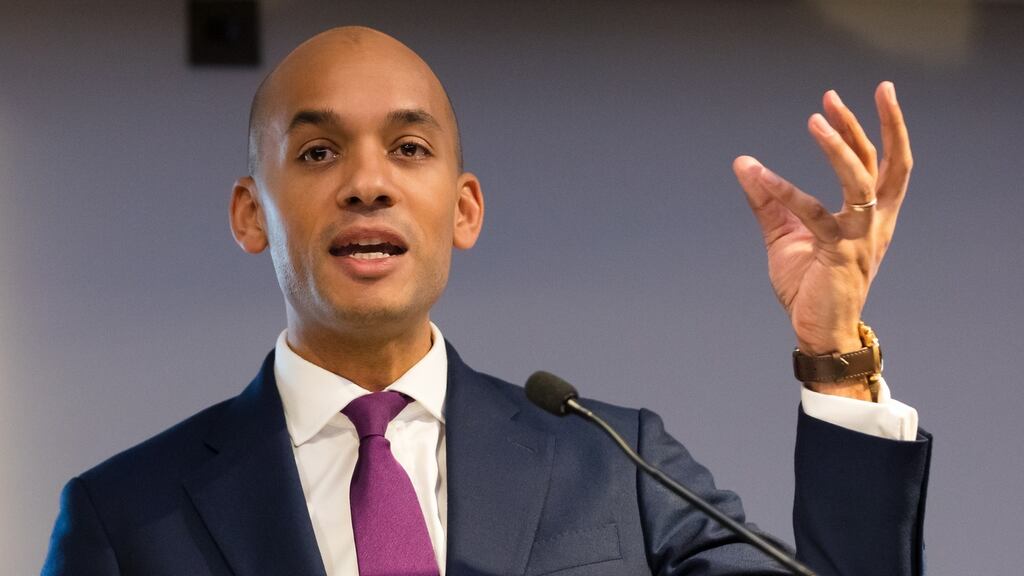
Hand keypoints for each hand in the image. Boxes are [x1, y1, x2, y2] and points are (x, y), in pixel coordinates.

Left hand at [733, 82, 911, 396]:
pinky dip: (786, 193)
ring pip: (861, 182)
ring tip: (815, 121)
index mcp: (872, 215)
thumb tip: (743, 162)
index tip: (866, 94)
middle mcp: (875, 222)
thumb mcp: (785, 233)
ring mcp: (860, 237)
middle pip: (881, 163)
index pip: (885, 162)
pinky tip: (760, 176)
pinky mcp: (840, 254)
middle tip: (835, 96)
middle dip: (865, 126)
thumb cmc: (809, 284)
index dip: (882, 126)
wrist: (817, 330)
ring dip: (838, 148)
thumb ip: (767, 199)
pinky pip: (815, 216)